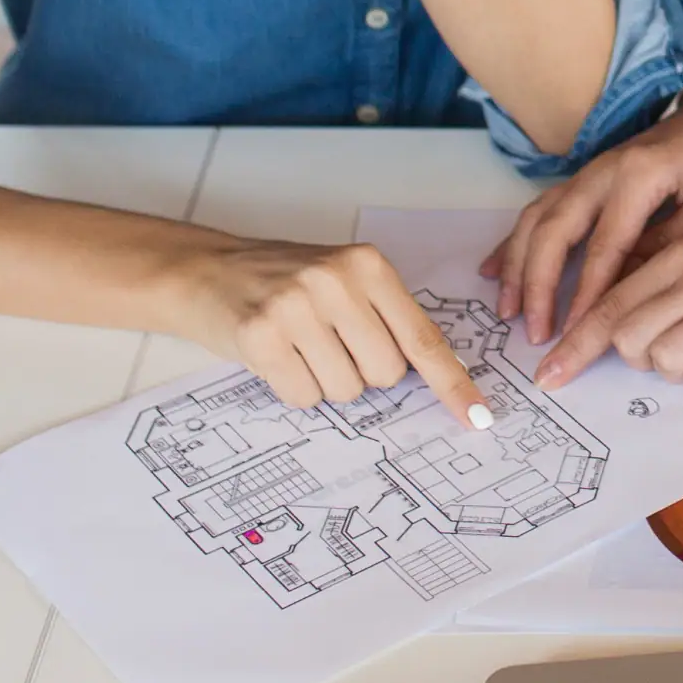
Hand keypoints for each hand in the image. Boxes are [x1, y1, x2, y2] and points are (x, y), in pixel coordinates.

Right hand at [159, 235, 486, 420]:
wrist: (204, 271)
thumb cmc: (282, 281)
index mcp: (368, 265)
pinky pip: (303, 396)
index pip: (422, 337)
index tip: (478, 417)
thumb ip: (385, 315)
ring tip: (298, 345)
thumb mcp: (343, 280)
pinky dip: (293, 387)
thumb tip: (434, 374)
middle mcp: (336, 281)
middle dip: (361, 373)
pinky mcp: (261, 336)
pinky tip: (275, 355)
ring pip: (344, 391)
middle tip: (328, 344)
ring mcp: (296, 307)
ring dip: (323, 381)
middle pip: (384, 375)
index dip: (453, 383)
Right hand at [486, 94, 682, 350]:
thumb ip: (674, 245)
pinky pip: (540, 211)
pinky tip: (494, 271)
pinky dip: (514, 242)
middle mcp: (603, 170)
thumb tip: (628, 288)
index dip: (586, 294)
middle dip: (537, 285)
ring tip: (506, 312)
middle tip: (535, 334)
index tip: (574, 335)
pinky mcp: (585, 180)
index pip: (604, 246)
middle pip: (554, 230)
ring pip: (538, 219)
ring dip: (517, 266)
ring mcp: (589, 173)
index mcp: (640, 175)